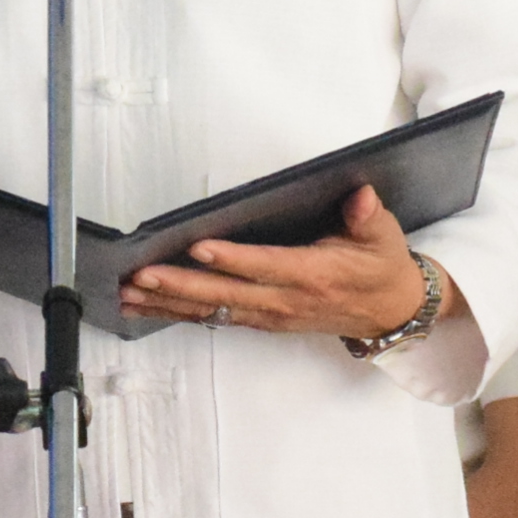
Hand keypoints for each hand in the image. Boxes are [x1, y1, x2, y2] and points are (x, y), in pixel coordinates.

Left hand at [121, 185, 455, 340]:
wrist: (389, 312)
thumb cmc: (380, 268)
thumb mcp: (383, 236)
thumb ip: (367, 215)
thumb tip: (359, 197)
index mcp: (314, 276)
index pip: (266, 267)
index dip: (232, 260)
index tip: (198, 248)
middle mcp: (286, 301)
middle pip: (225, 295)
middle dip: (179, 286)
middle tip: (140, 275)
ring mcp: (271, 315)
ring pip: (212, 311)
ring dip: (168, 303)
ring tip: (128, 293)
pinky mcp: (261, 320)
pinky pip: (215, 318)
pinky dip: (178, 313)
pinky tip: (147, 306)